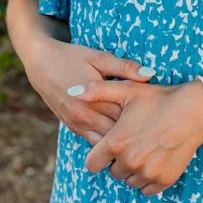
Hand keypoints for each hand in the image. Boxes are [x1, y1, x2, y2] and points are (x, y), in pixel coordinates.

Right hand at [25, 38, 155, 145]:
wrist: (41, 63)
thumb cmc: (72, 57)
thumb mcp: (98, 57)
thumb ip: (124, 67)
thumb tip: (150, 75)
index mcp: (94, 98)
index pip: (126, 116)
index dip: (146, 119)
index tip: (162, 117)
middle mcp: (84, 116)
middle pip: (117, 134)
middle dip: (137, 136)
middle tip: (159, 134)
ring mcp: (77, 125)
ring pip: (105, 144)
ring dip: (122, 144)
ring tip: (144, 142)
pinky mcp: (73, 128)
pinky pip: (94, 144)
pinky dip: (109, 145)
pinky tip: (125, 144)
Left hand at [71, 79, 202, 196]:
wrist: (194, 111)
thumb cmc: (159, 98)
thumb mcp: (127, 90)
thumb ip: (96, 92)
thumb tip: (71, 92)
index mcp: (115, 142)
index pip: (92, 164)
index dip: (98, 155)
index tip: (109, 147)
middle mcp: (129, 161)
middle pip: (112, 172)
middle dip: (118, 160)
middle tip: (133, 141)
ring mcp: (147, 173)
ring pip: (129, 181)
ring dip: (133, 170)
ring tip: (145, 148)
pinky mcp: (163, 181)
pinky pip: (146, 189)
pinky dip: (148, 178)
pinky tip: (155, 159)